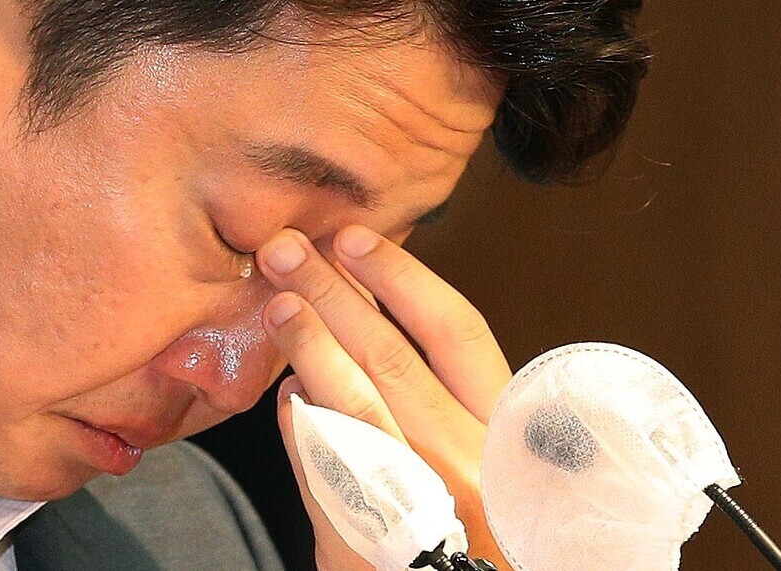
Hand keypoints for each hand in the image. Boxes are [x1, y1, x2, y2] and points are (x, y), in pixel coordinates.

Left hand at [256, 225, 512, 570]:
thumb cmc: (485, 527)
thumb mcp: (493, 456)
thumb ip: (447, 402)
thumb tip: (368, 331)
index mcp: (505, 427)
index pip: (453, 331)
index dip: (400, 278)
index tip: (354, 240)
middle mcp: (472, 459)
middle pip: (393, 354)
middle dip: (333, 291)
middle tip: (286, 248)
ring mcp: (423, 501)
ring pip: (356, 402)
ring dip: (309, 343)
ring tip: (275, 301)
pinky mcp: (372, 542)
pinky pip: (325, 467)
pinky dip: (300, 422)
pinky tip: (283, 392)